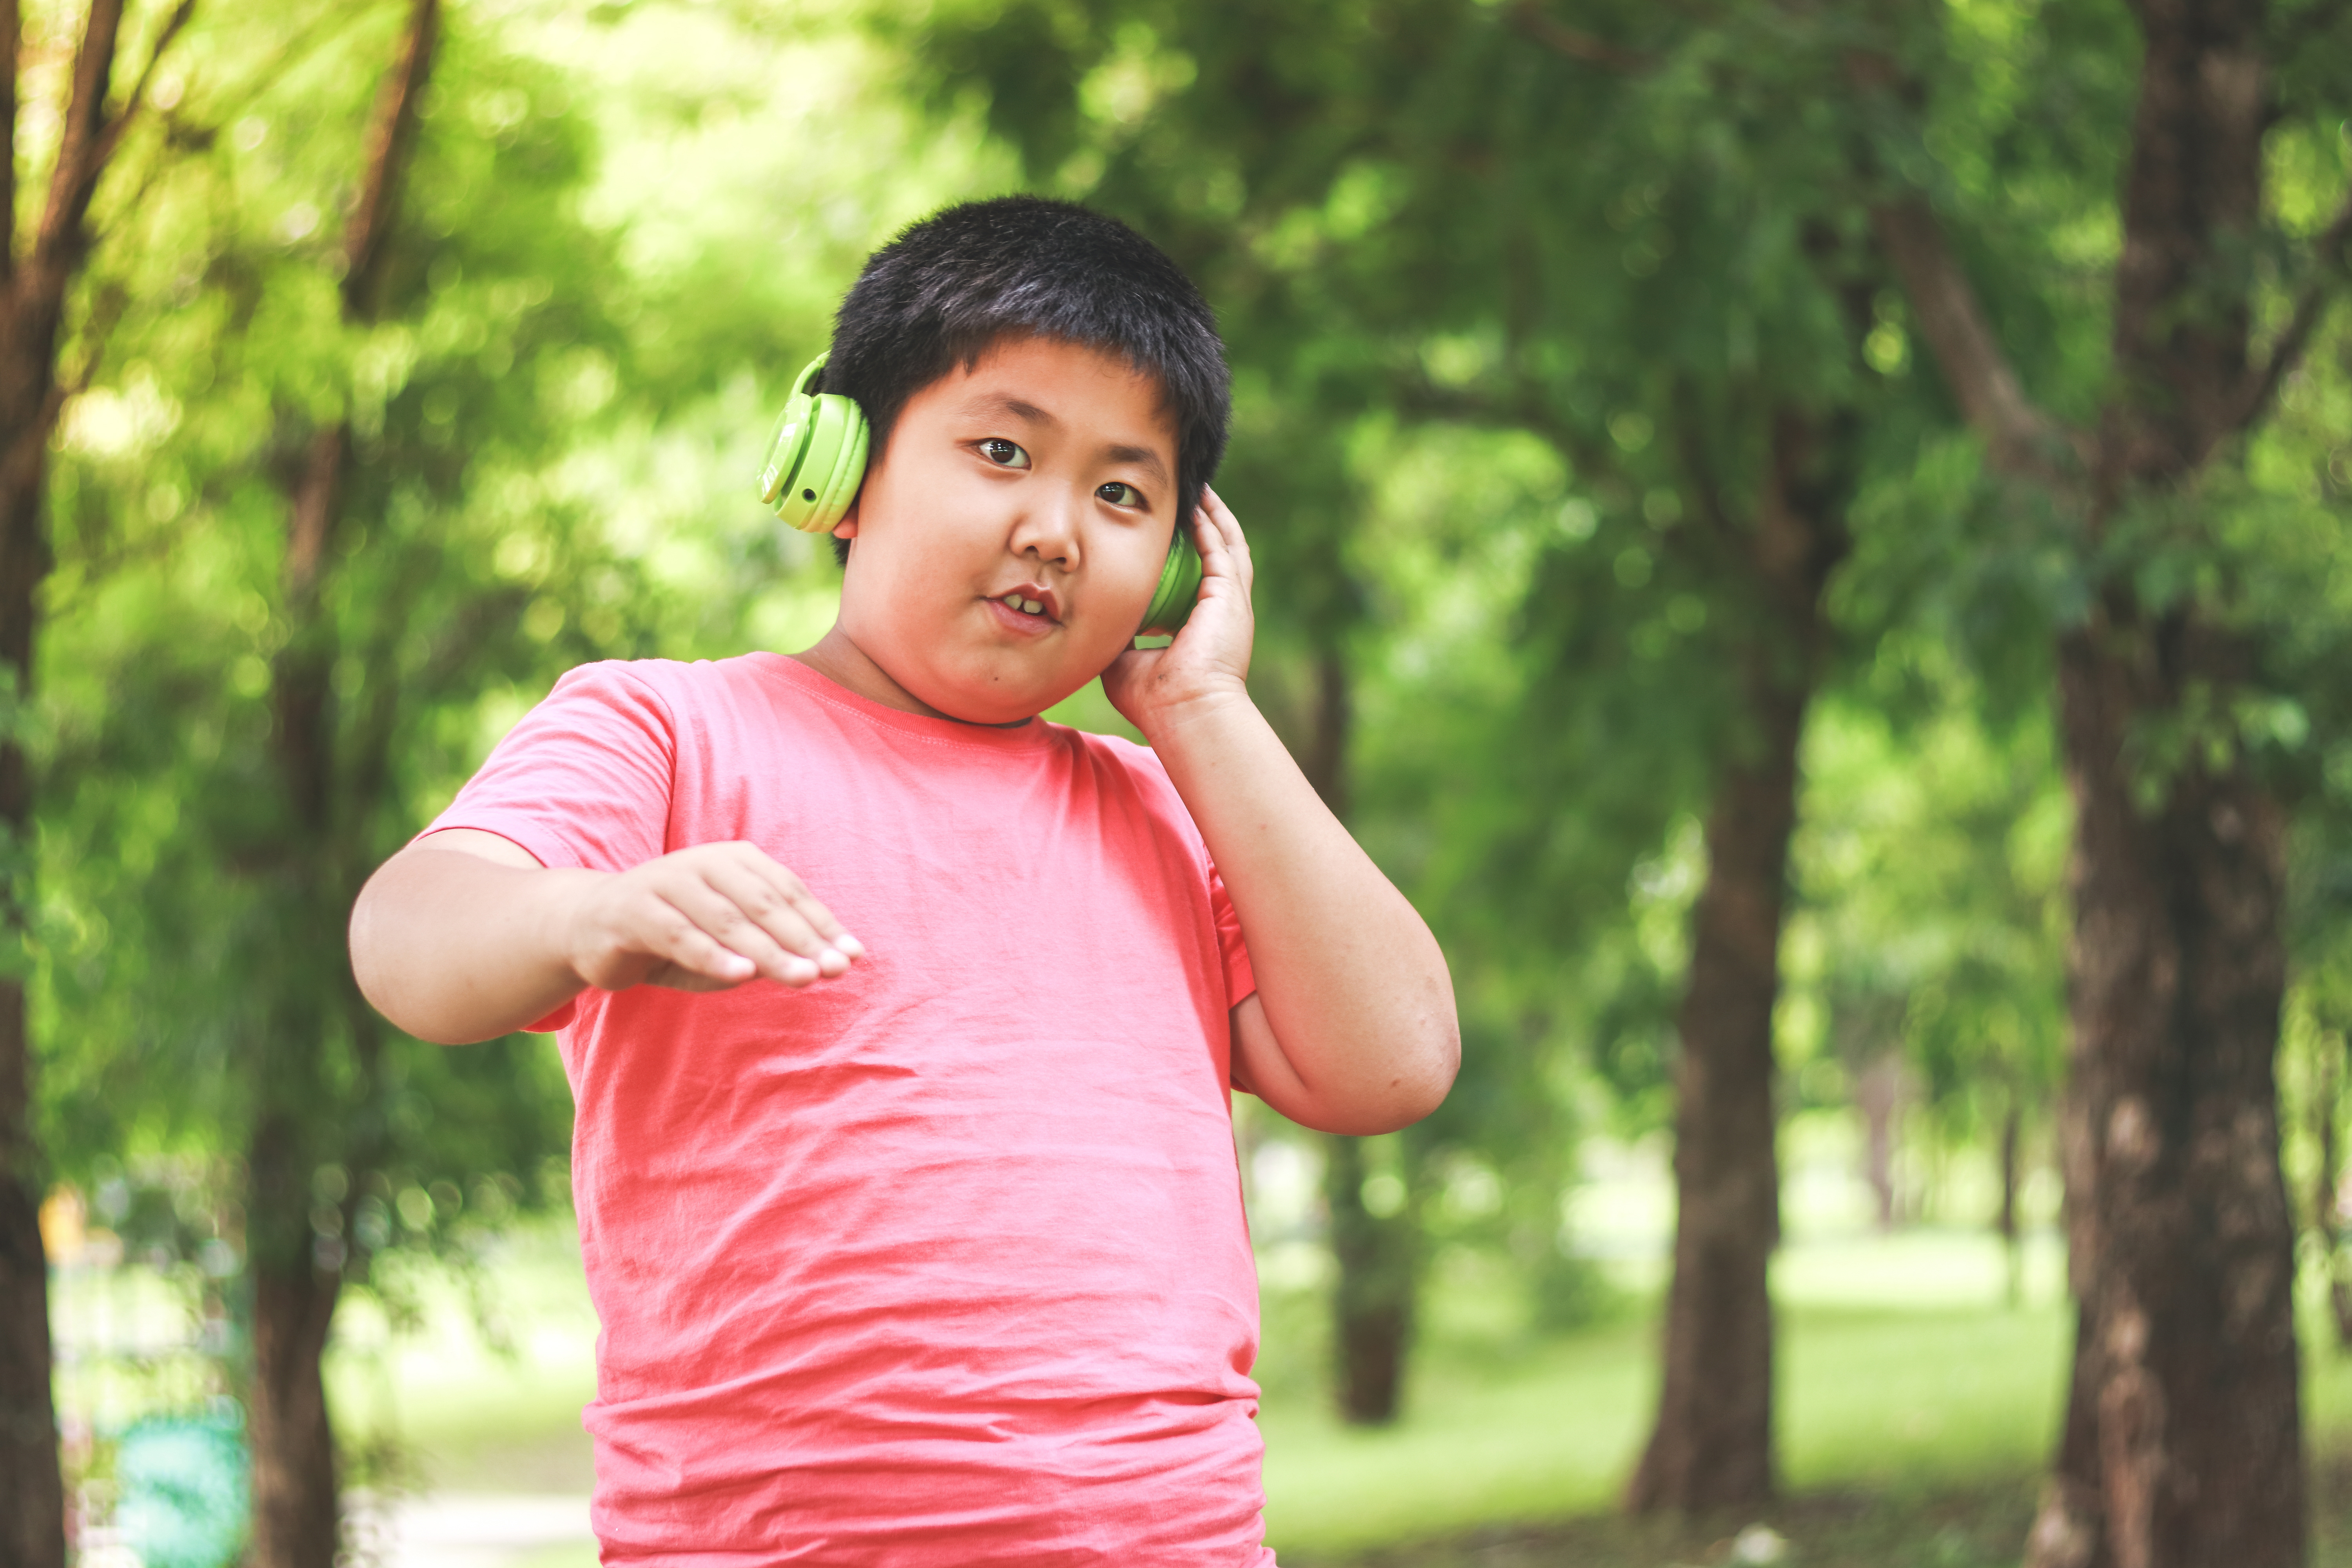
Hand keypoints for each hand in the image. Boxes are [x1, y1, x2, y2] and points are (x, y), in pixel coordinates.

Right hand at [560, 841, 863, 993]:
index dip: (822, 925)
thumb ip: (775, 945)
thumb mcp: (732, 940)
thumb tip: (834, 961)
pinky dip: (712, 955)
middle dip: (802, 939)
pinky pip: (680, 934)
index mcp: (736, 860)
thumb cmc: (678, 933)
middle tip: (833, 970)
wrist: (593, 926)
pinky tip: (740, 975)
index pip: (789, 892)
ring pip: (727, 919)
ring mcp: (668, 882)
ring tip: (802, 977)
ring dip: (768, 950)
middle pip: (764, 904)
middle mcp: (705, 862)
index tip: (853, 958)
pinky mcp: (635, 910)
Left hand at [1102, 485, 1254, 739]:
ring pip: (1227, 543)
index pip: (1196, 577)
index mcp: (1200, 625)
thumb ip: (1117, 631)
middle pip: (1218, 552)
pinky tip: (1197, 503)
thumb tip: (1094, 613)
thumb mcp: (1124, 659)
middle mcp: (1222, 610)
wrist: (1184, 713)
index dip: (1186, 550)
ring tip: (1198, 487)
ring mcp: (1231, 602)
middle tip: (1187, 493)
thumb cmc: (1153, 700)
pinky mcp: (1231, 595)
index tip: (1166, 530)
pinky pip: (1221, 548)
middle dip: (1205, 521)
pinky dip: (1210, 523)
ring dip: (1214, 514)